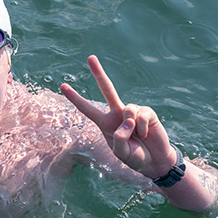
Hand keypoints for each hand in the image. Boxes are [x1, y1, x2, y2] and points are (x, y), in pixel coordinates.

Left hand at [59, 55, 175, 178]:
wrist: (155, 161)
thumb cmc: (135, 157)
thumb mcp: (121, 153)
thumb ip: (119, 139)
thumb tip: (126, 120)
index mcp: (106, 123)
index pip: (87, 109)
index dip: (75, 98)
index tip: (62, 85)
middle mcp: (117, 113)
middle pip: (107, 89)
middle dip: (98, 72)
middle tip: (90, 57)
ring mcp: (133, 111)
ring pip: (127, 109)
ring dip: (130, 125)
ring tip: (137, 137)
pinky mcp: (147, 112)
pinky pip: (141, 115)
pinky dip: (142, 127)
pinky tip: (145, 134)